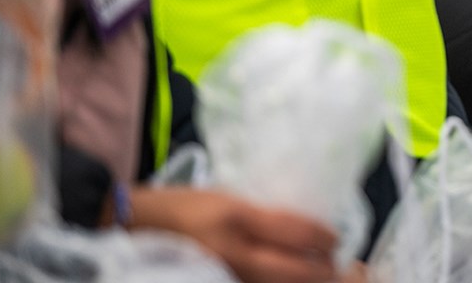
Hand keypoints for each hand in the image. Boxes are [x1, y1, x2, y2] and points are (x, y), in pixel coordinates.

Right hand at [127, 186, 341, 282]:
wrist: (135, 228)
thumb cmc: (183, 206)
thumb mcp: (229, 197)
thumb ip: (264, 215)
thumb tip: (304, 228)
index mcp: (238, 219)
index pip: (296, 232)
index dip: (324, 238)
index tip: (336, 239)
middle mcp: (233, 253)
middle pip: (293, 272)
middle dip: (321, 272)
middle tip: (334, 266)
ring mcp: (223, 275)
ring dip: (300, 282)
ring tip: (315, 276)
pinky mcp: (215, 282)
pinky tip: (284, 281)